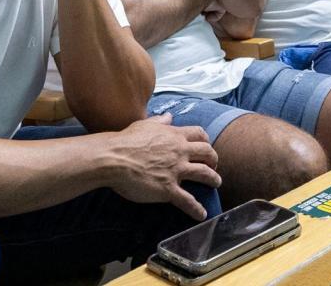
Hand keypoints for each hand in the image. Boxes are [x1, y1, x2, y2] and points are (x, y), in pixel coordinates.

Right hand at [103, 115, 221, 220]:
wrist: (114, 158)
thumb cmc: (125, 141)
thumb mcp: (144, 125)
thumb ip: (159, 121)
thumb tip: (168, 116)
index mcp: (174, 136)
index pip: (199, 134)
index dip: (205, 141)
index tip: (206, 146)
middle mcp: (180, 152)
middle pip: (208, 153)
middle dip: (214, 160)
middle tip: (213, 165)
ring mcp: (176, 171)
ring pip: (205, 174)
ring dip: (213, 180)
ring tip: (216, 184)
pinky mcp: (168, 189)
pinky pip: (188, 200)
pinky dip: (197, 209)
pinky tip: (202, 214)